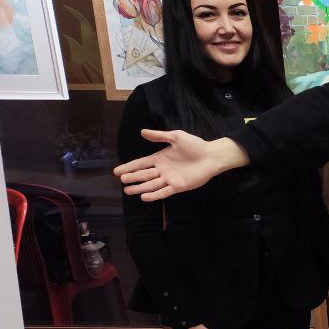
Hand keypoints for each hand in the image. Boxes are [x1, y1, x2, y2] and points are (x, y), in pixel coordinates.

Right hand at [113, 131, 246, 201]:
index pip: (141, 163)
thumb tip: (142, 132)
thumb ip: (159, 136)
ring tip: (128, 190)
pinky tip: (144, 197)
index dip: (129, 167)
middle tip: (122, 180)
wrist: (212, 155)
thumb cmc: (195, 145)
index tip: (116, 171)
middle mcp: (163, 169)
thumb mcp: (176, 137)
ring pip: (151, 184)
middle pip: (144, 174)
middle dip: (132, 177)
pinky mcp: (179, 186)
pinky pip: (164, 192)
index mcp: (160, 158)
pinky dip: (154, 195)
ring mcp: (170, 178)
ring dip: (140, 187)